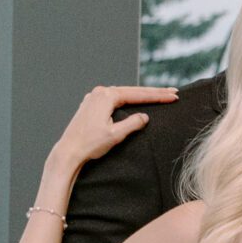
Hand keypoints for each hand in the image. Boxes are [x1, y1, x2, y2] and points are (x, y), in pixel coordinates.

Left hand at [52, 85, 178, 168]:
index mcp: (107, 96)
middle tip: (172, 92)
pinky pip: (114, 99)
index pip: (138, 95)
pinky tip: (135, 101)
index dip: (158, 96)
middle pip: (132, 91)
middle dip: (153, 93)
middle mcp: (100, 92)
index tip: (173, 96)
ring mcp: (94, 97)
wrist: (68, 151)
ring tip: (158, 95)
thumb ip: (132, 123)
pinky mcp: (91, 105)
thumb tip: (144, 117)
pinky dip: (128, 99)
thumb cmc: (90, 144)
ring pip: (123, 94)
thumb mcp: (115, 135)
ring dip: (141, 95)